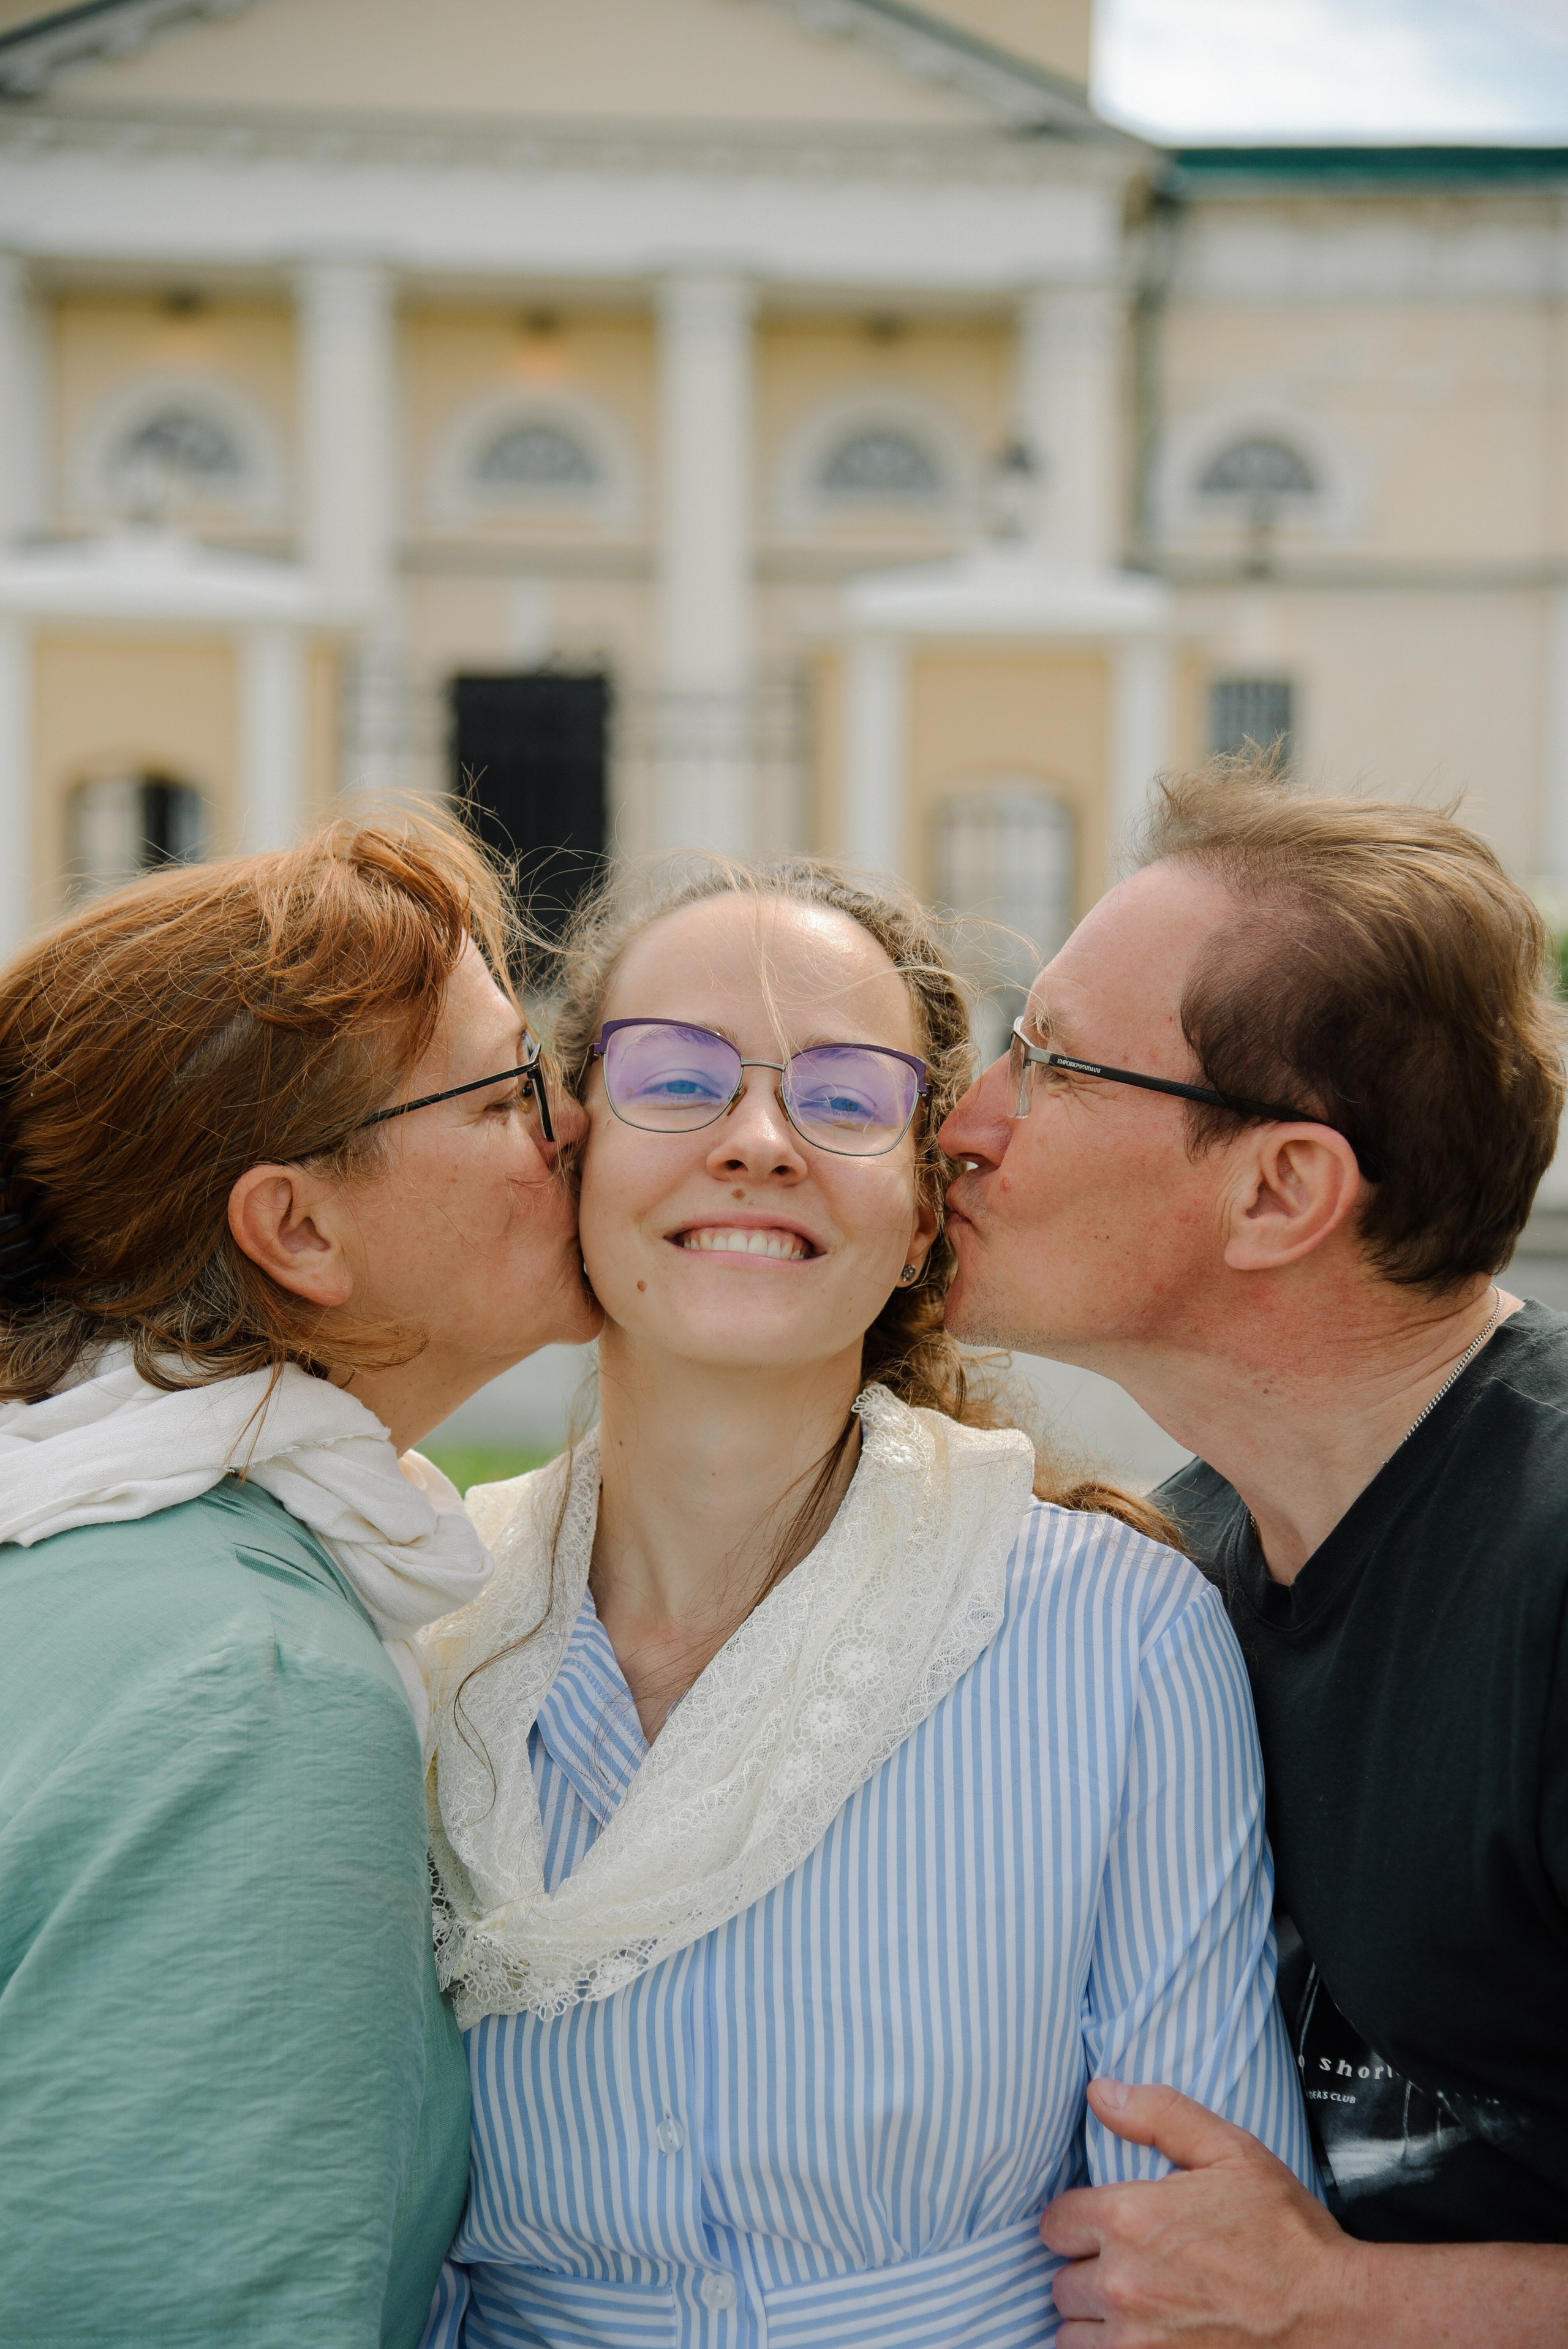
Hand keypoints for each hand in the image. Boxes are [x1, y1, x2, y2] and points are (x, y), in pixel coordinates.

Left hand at [1041, 2078, 1353, 2345]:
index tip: (1105, 2227)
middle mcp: (1121, 2283)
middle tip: (1130, 2268)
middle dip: (1088, 2272)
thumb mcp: (1230, 2151)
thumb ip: (1158, 2114)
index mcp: (1128, 2219)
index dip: (1077, 2222)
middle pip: (1062, 2282)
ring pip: (1073, 2334)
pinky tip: (1146, 2339)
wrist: (1333, 2313)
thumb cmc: (1285, 2231)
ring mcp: (1135, 2343)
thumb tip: (1099, 2091)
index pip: (1055, 2223)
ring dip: (1096, 2323)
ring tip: (1137, 2309)